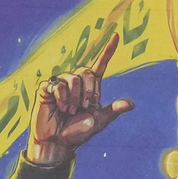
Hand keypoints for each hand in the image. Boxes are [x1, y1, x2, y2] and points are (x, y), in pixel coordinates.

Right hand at [27, 35, 132, 164]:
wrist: (58, 143)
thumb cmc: (78, 132)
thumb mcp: (98, 122)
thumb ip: (112, 111)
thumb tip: (131, 104)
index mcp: (90, 88)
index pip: (100, 65)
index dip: (108, 51)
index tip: (116, 35)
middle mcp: (75, 83)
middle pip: (87, 72)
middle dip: (89, 90)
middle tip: (85, 107)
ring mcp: (60, 84)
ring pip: (73, 78)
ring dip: (75, 97)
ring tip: (71, 111)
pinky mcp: (46, 89)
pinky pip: (57, 84)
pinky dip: (62, 97)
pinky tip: (61, 108)